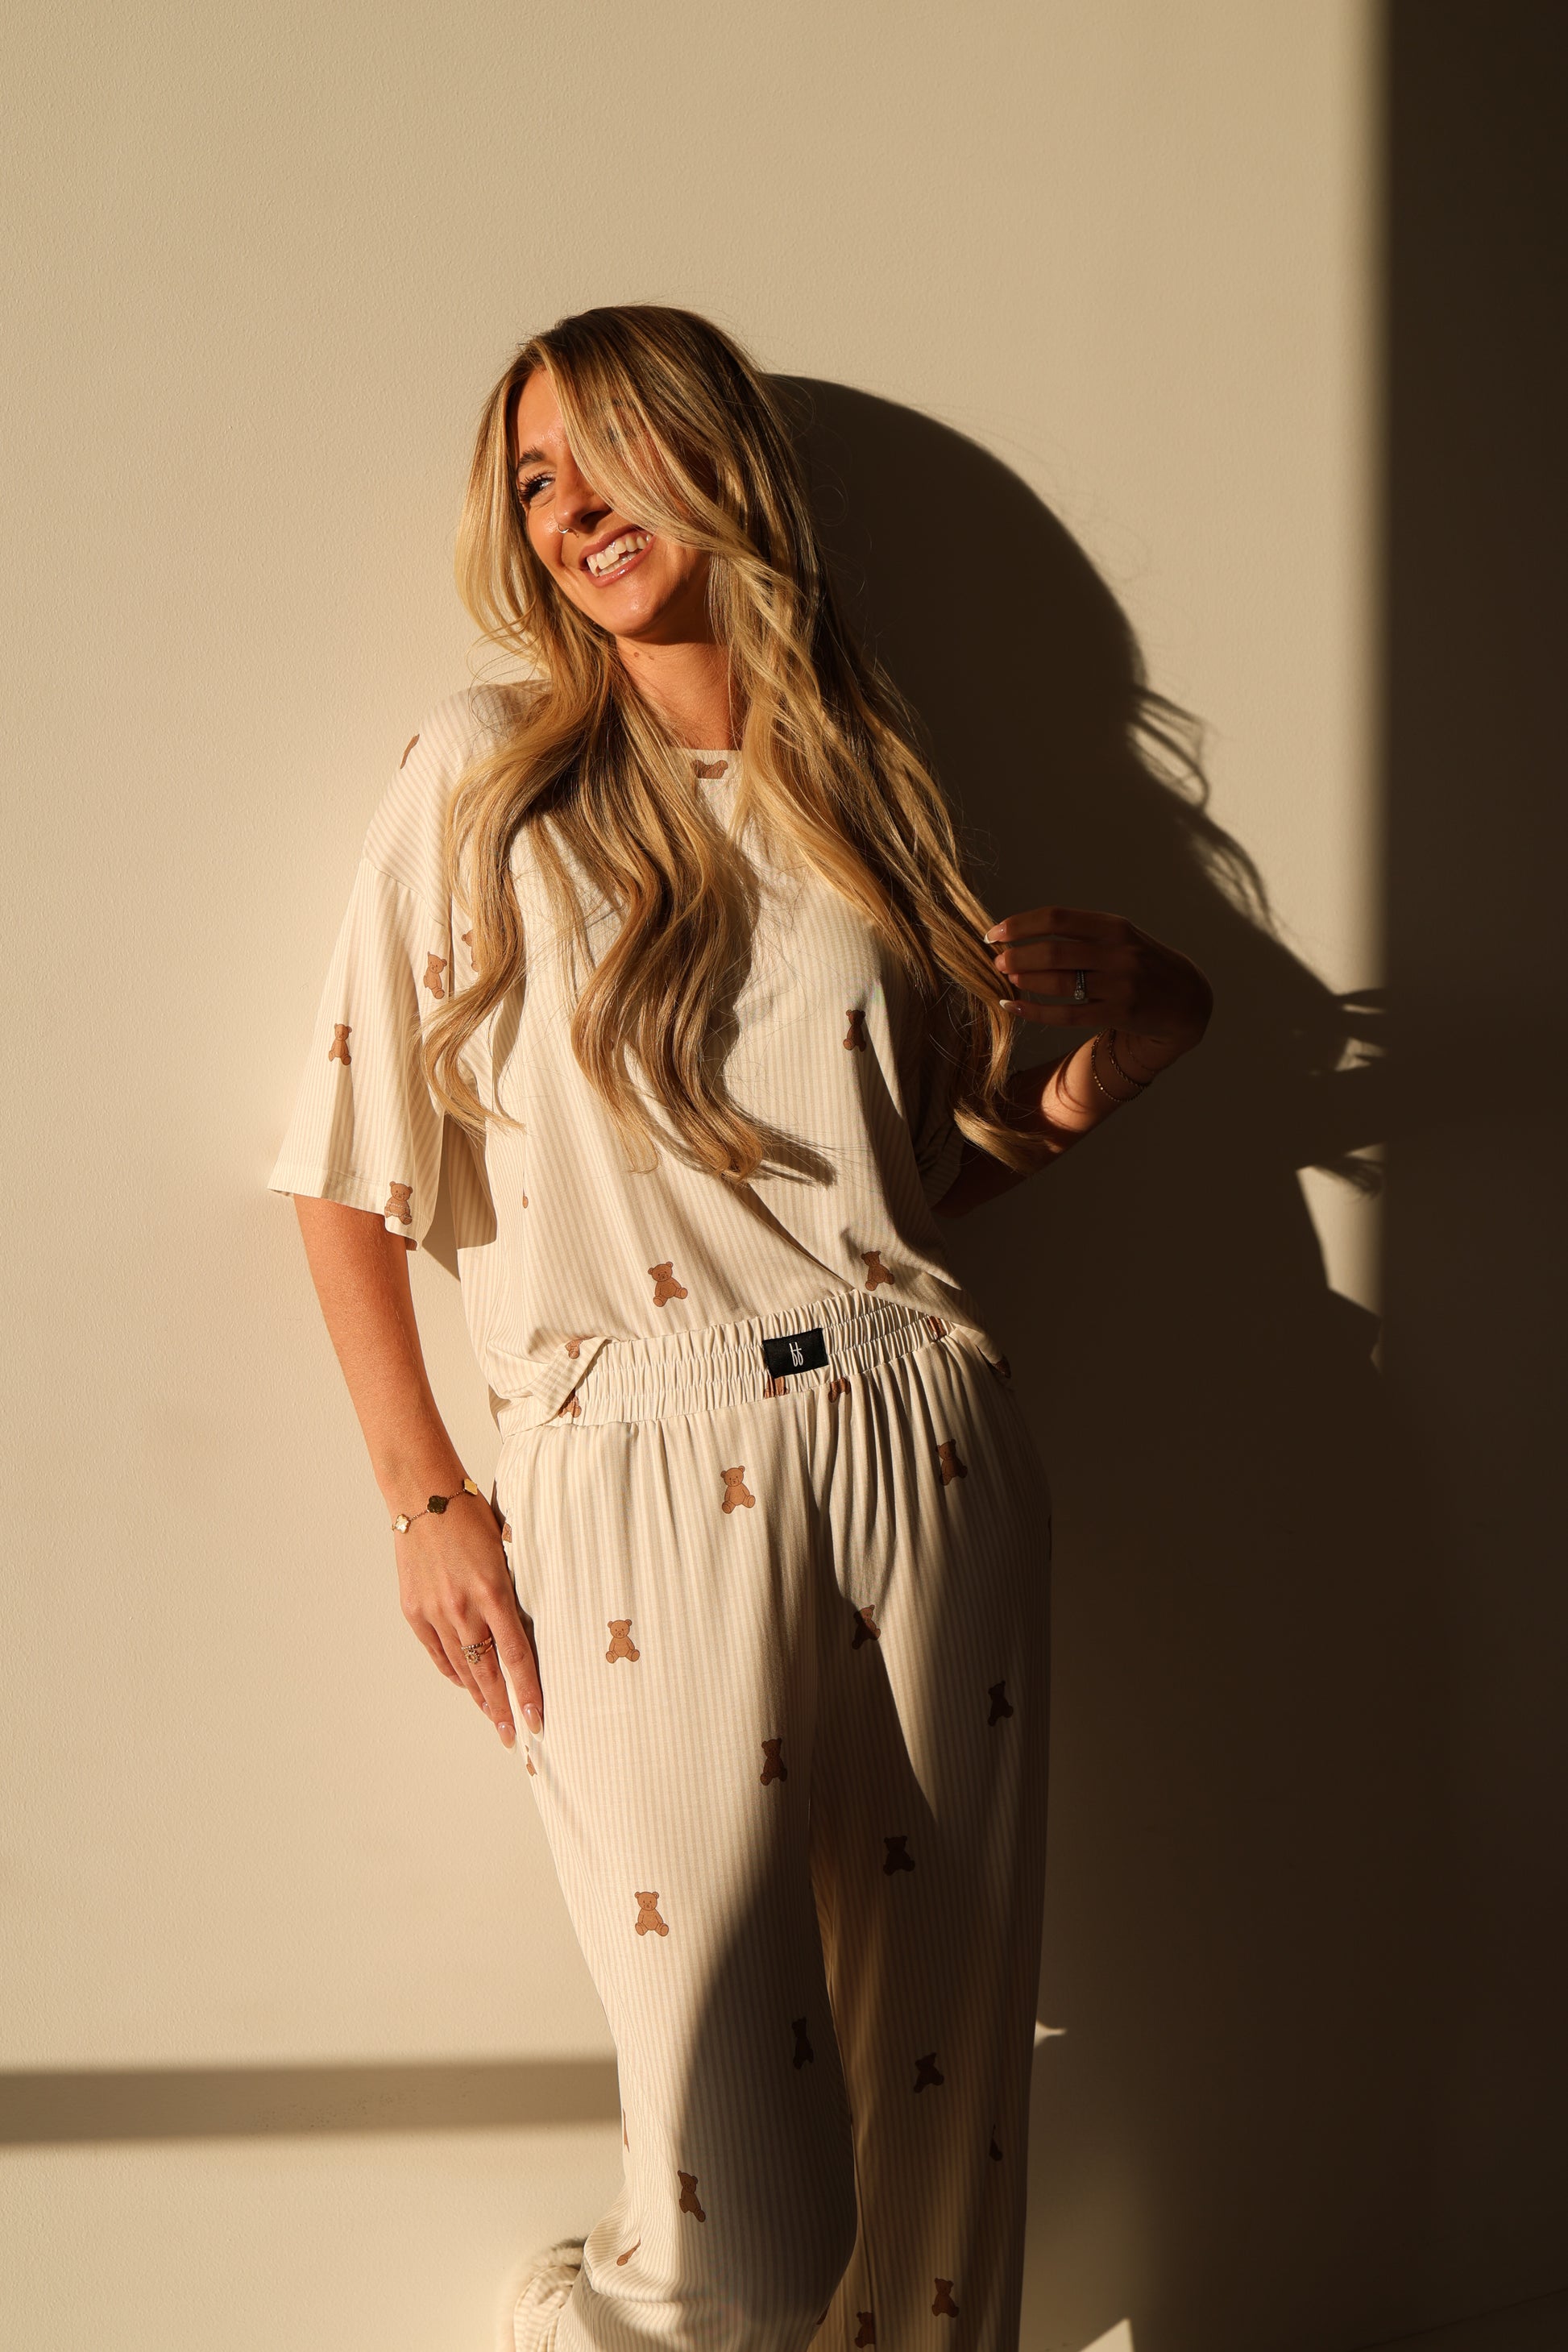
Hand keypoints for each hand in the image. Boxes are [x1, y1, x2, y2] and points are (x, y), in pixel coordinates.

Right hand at [395, 1492, 542, 1748]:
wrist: (424, 1497)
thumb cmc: (472, 1516)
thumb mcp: (507, 1550)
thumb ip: (515, 1590)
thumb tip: (531, 1623)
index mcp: (493, 1591)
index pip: (516, 1656)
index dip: (528, 1692)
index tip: (538, 1719)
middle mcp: (463, 1608)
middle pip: (487, 1673)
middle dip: (503, 1709)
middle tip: (515, 1735)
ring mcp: (435, 1612)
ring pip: (461, 1668)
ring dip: (478, 1696)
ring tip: (493, 1717)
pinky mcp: (414, 1611)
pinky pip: (437, 1653)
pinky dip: (453, 1672)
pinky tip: (465, 1684)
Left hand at [985, 904, 1211, 1062]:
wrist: (1185, 999)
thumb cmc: (1141, 964)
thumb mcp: (1119, 938)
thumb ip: (1080, 933)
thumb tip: (1021, 934)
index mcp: (1115, 927)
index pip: (1057, 919)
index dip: (1020, 925)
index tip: (994, 933)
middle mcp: (1119, 953)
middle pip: (1055, 952)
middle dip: (1018, 956)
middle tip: (997, 961)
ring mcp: (1121, 985)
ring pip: (1060, 984)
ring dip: (1025, 981)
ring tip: (1006, 979)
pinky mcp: (1119, 1014)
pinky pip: (1067, 1015)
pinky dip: (1035, 1011)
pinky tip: (1013, 1008)